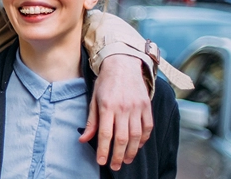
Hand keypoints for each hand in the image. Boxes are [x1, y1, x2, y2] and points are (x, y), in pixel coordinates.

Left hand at [80, 54, 152, 169]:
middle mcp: (123, 108)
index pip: (105, 134)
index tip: (102, 161)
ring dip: (131, 151)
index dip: (103, 150)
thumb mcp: (94, 99)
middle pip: (122, 138)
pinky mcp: (146, 106)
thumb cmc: (106, 82)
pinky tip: (137, 146)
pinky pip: (147, 127)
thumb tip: (83, 139)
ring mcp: (137, 107)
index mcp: (107, 106)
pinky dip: (144, 139)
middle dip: (118, 156)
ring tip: (126, 160)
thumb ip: (91, 121)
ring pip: (136, 136)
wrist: (123, 64)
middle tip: (115, 166)